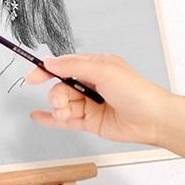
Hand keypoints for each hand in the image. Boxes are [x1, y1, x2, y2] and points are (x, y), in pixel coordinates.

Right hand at [25, 54, 172, 145]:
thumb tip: (50, 62)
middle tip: (60, 102)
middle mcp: (91, 84)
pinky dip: (51, 118)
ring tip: (64, 113)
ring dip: (57, 108)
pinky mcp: (91, 122)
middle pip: (61, 87)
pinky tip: (38, 116)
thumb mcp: (103, 70)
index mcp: (95, 67)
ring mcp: (90, 104)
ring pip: (63, 104)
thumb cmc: (136, 91)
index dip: (46, 71)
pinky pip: (66, 120)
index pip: (64, 66)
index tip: (32, 78)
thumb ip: (73, 66)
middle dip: (55, 95)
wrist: (152, 119)